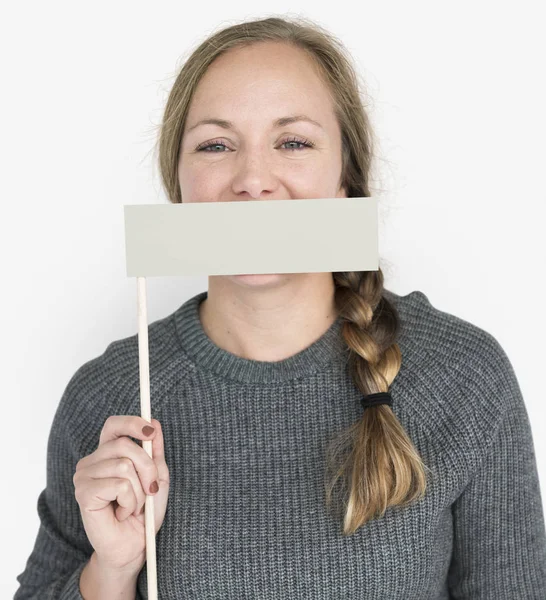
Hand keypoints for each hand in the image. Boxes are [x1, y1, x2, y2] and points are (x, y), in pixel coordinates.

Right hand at [73, 416, 169, 571]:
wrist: (133, 546)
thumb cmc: (143, 513)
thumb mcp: (156, 477)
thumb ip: (154, 451)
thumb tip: (155, 423)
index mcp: (107, 453)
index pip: (114, 425)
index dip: (132, 423)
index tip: (151, 431)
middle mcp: (91, 461)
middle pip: (125, 444)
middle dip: (147, 468)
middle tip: (150, 490)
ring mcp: (84, 476)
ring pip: (124, 465)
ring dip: (138, 491)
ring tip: (133, 506)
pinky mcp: (84, 492)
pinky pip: (119, 484)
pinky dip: (130, 501)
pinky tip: (122, 513)